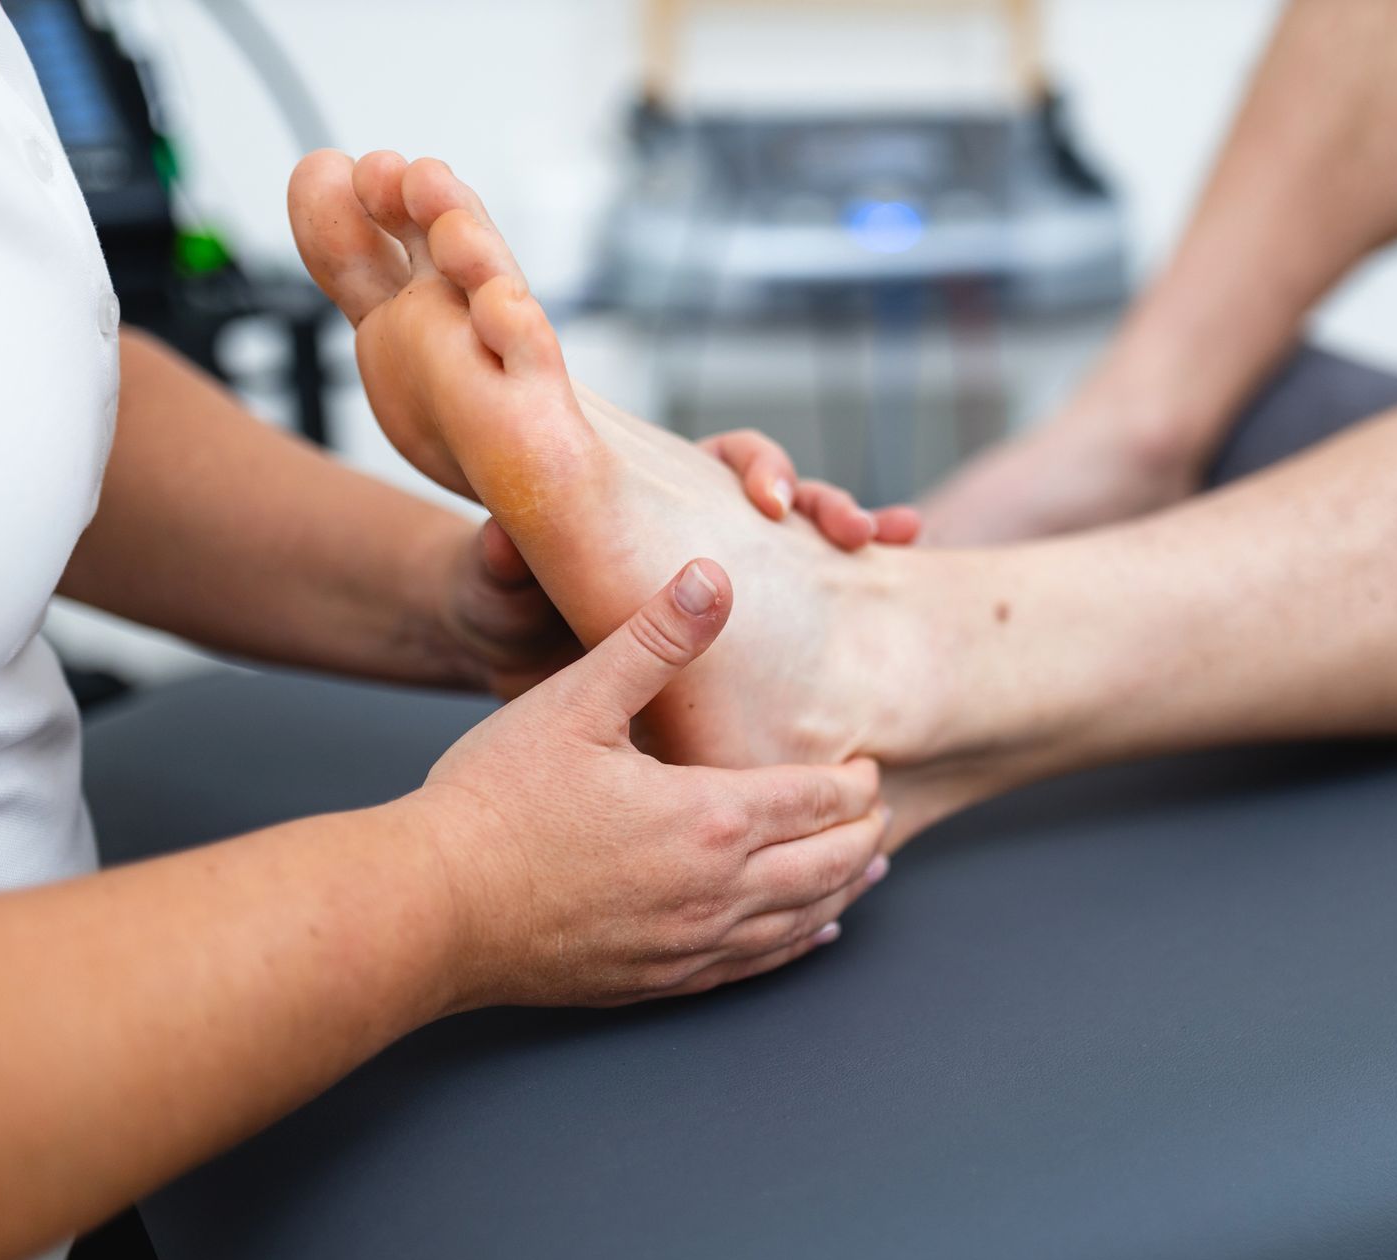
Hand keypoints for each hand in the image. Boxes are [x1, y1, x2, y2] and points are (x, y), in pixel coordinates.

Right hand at [413, 557, 891, 1008]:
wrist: (430, 908)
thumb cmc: (495, 801)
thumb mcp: (575, 700)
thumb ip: (653, 639)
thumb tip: (712, 575)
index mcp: (707, 818)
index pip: (815, 800)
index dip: (852, 781)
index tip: (867, 761)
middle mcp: (715, 893)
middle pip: (827, 866)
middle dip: (864, 835)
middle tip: (882, 810)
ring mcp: (688, 946)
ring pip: (800, 922)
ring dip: (844, 890)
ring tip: (871, 868)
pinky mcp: (657, 981)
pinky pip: (753, 967)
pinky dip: (797, 945)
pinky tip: (811, 935)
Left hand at [441, 430, 919, 697]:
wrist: (507, 660)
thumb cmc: (501, 604)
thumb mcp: (497, 584)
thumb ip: (505, 563)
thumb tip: (500, 541)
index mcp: (655, 497)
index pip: (723, 460)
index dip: (755, 468)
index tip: (767, 499)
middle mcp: (702, 524)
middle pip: (786, 494)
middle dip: (826, 501)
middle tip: (854, 528)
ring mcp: (731, 572)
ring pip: (808, 542)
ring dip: (857, 534)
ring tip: (895, 541)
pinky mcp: (744, 628)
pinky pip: (812, 607)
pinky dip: (858, 598)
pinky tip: (899, 608)